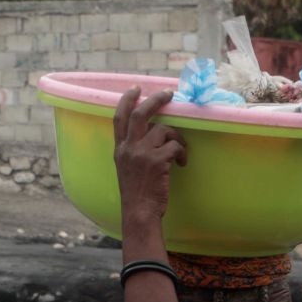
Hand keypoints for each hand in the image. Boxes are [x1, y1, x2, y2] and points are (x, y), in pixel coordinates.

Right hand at [111, 87, 185, 231]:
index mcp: (119, 149)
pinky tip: (182, 163)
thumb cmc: (136, 194)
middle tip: (168, 93)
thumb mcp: (126, 169)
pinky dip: (182, 153)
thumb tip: (152, 136)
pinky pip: (175, 146)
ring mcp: (142, 153)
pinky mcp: (157, 161)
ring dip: (177, 137)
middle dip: (155, 99)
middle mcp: (128, 148)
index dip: (126, 100)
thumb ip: (133, 152)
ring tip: (181, 150)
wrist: (139, 212)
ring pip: (164, 130)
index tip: (136, 89)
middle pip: (140, 113)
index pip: (119, 117)